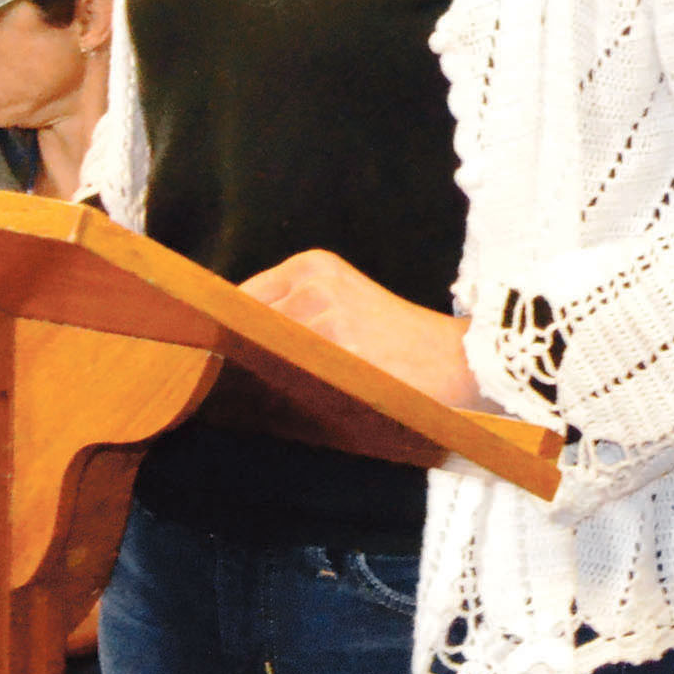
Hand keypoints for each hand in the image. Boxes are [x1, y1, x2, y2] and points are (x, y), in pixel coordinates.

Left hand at [240, 251, 483, 410]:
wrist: (458, 360)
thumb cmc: (396, 340)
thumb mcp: (341, 302)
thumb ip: (290, 313)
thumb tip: (226, 346)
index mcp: (312, 265)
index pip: (239, 299)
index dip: (226, 334)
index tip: (216, 359)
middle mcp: (314, 284)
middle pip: (244, 329)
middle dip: (240, 358)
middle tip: (241, 387)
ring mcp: (326, 318)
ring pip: (262, 358)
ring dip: (259, 382)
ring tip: (276, 399)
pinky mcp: (339, 355)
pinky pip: (290, 383)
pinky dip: (284, 398)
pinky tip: (295, 408)